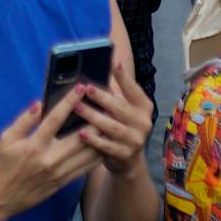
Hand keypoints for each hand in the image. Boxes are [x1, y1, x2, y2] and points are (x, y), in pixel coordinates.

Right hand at [0, 93, 103, 220]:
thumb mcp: (6, 138)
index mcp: (34, 145)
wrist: (1, 198)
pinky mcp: (63, 183)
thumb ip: (24, 120)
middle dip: (94, 120)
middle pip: (79, 138)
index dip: (69, 102)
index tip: (80, 88)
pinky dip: (96, 156)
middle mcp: (50, 159)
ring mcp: (59, 173)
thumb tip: (39, 103)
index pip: (55, 119)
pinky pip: (85, 169)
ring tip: (109, 123)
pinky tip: (103, 146)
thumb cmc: (2, 165)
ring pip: (86, 155)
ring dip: (100, 138)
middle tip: (105, 105)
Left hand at [76, 57, 154, 176]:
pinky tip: (81, 133)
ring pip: (112, 127)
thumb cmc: (120, 124)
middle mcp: (143, 122)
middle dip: (102, 97)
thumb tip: (91, 71)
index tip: (113, 61)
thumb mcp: (123, 109)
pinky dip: (94, 140)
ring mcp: (135, 140)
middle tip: (85, 88)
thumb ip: (113, 94)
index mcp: (143, 106)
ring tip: (77, 107)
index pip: (133, 89)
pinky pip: (107, 146)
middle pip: (120, 108)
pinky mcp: (125, 155)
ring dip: (93, 116)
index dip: (123, 76)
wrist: (129, 159)